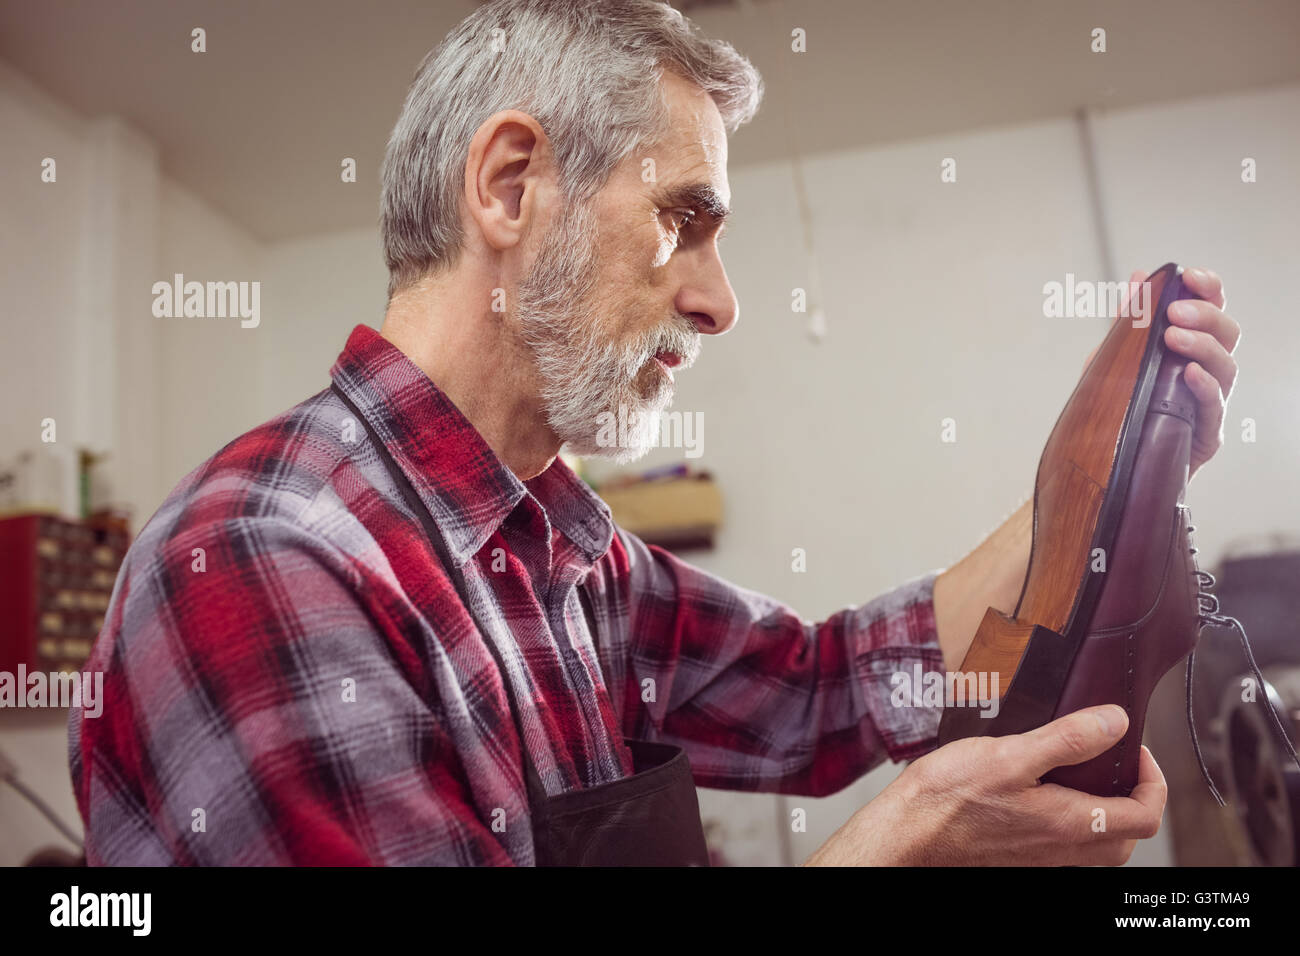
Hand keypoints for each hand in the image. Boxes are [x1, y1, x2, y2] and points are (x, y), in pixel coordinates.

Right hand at [803, 704, 1167, 865]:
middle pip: (1128, 836)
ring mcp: (1042, 860)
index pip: (1145, 815)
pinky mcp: (1021, 860)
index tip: (1136, 750)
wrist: (906, 838)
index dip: (1153, 780)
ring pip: (1099, 847)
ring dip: (1105, 813)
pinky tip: (1041, 795)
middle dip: (1133, 798)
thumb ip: (1067, 739)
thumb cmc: (946, 800)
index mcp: (1069, 824)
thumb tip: (1114, 723)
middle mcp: (1063, 850)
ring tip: (1080, 775)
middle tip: (1114, 761)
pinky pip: (1067, 848)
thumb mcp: (1009, 754)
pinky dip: (1073, 823)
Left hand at [1111, 267, 1237, 479]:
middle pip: (1228, 334)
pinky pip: (1214, 406)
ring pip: (1227, 366)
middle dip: (1205, 315)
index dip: (1208, 289)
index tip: (1190, 276)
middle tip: (1174, 312)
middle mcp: (1208, 372)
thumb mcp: (1114, 361)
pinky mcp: (1205, 434)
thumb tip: (1138, 277)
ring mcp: (1210, 403)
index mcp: (1190, 349)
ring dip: (1202, 346)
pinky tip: (1189, 373)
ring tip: (1173, 336)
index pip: (1213, 310)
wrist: (1111, 466)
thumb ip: (1129, 322)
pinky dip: (1204, 386)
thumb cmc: (1120, 410)